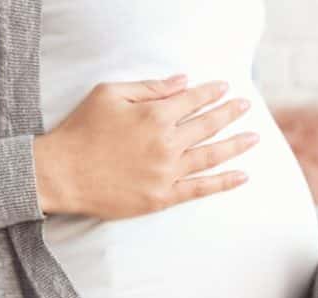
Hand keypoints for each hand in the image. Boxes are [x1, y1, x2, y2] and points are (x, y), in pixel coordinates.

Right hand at [34, 74, 257, 218]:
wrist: (62, 173)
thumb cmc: (81, 129)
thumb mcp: (109, 94)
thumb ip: (150, 87)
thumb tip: (183, 81)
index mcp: (154, 115)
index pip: (193, 100)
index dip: (211, 93)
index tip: (226, 88)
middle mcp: (167, 143)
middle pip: (208, 125)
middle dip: (230, 113)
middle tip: (247, 106)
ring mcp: (167, 172)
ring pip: (211, 156)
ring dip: (236, 145)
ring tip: (255, 137)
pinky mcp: (163, 196)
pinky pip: (201, 189)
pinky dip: (224, 182)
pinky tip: (243, 176)